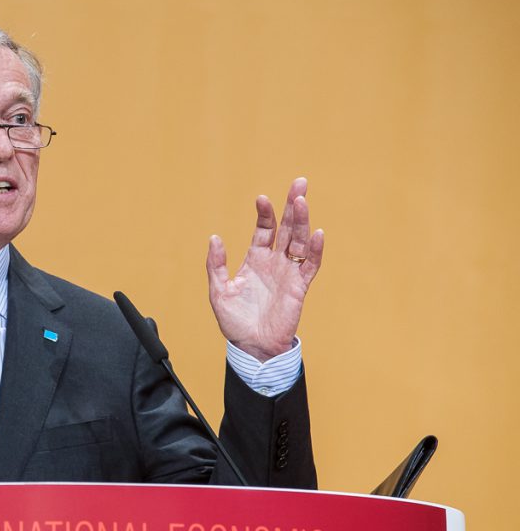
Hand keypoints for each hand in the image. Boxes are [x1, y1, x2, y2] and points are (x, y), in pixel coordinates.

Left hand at [206, 177, 323, 361]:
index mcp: (255, 260)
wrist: (251, 347)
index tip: (262, 199)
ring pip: (300, 241)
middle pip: (287, 228)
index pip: (264, 229)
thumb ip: (216, 265)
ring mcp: (288, 273)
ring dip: (303, 221)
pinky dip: (315, 249)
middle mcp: (274, 262)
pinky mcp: (299, 287)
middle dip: (292, 205)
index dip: (264, 214)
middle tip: (300, 182)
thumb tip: (215, 237)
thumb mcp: (218, 291)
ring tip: (302, 200)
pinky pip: (310, 265)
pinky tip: (317, 233)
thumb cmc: (235, 322)